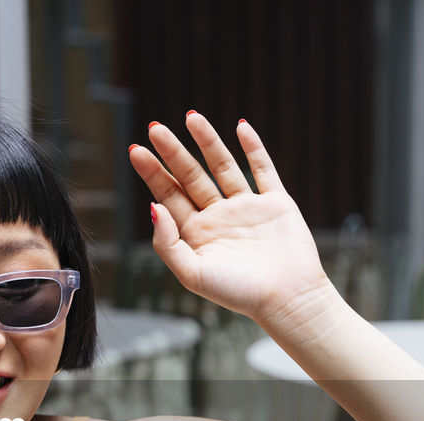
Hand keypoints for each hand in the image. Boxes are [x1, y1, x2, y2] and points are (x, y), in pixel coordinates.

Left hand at [129, 112, 334, 329]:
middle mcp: (218, 217)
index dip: (153, 173)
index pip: (169, 196)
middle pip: (190, 177)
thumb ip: (168, 243)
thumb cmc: (238, 293)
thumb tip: (153, 207)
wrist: (286, 299)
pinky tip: (240, 127)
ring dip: (207, 142)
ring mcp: (247, 208)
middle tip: (154, 128)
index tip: (136, 151)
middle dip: (173, 152)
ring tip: (191, 116)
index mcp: (196, 234)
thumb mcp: (192, 274)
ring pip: (223, 167)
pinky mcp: (275, 203)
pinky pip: (263, 169)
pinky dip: (254, 148)